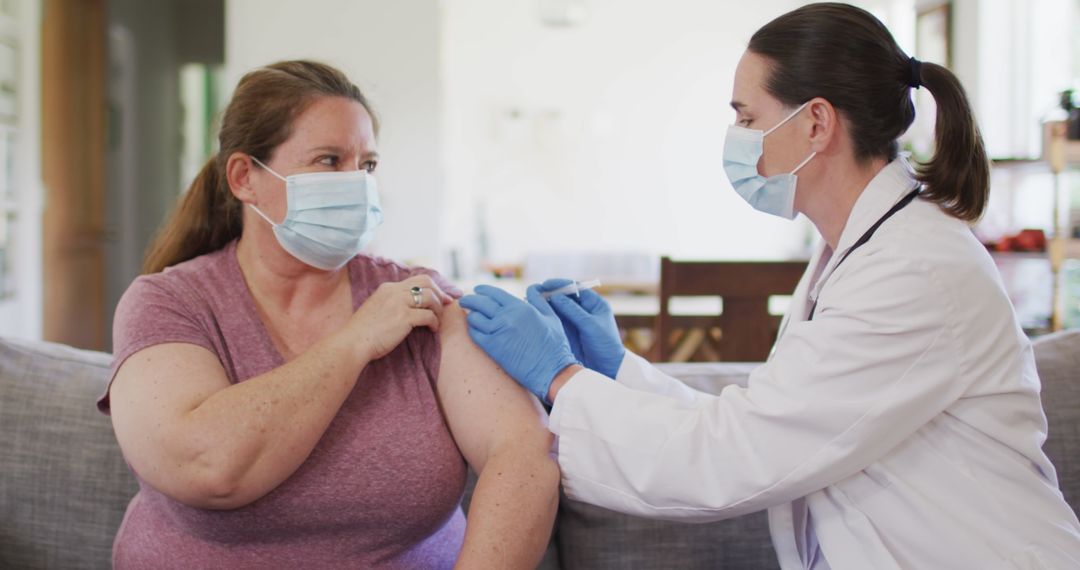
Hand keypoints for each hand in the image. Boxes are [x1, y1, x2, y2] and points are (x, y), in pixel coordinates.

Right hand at [345, 275, 453, 361]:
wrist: (352, 342)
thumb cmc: (363, 332)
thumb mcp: (376, 308)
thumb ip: (391, 303)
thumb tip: (409, 308)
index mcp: (387, 288)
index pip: (416, 280)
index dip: (431, 287)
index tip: (439, 297)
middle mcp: (394, 291)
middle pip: (426, 281)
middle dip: (440, 292)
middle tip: (447, 303)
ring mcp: (399, 303)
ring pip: (430, 297)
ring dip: (438, 309)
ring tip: (437, 320)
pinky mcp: (404, 317)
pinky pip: (428, 315)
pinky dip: (434, 322)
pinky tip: (432, 330)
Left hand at [459, 284, 579, 401]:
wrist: (551, 370)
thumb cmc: (554, 345)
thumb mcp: (551, 317)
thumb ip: (539, 300)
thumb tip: (532, 288)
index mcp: (520, 307)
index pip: (494, 293)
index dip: (483, 290)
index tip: (477, 290)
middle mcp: (506, 316)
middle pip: (480, 302)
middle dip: (470, 299)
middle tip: (465, 300)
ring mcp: (497, 331)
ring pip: (474, 317)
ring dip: (471, 315)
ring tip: (471, 316)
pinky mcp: (492, 348)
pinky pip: (475, 334)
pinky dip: (472, 330)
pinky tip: (474, 330)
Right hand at [539, 278, 625, 378]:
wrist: (609, 368)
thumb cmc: (605, 345)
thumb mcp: (590, 326)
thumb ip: (573, 311)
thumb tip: (556, 296)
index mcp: (595, 304)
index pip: (576, 288)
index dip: (561, 285)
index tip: (547, 284)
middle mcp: (584, 310)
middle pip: (565, 297)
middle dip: (551, 293)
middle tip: (535, 291)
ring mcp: (575, 321)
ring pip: (558, 308)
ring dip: (546, 304)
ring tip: (531, 301)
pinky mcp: (569, 332)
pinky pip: (556, 321)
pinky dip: (547, 316)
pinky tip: (536, 314)